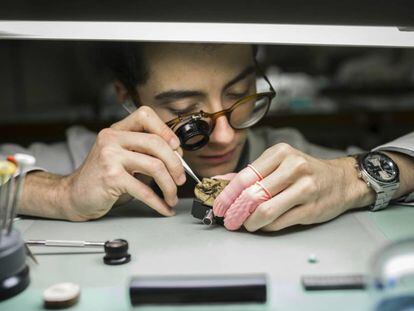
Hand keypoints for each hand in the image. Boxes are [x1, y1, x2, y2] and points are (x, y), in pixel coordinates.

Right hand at [60, 106, 185, 220]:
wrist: (74, 194)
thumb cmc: (102, 176)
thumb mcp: (122, 156)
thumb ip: (145, 151)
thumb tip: (177, 155)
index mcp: (117, 131)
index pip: (145, 115)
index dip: (165, 130)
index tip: (176, 147)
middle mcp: (112, 139)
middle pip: (156, 143)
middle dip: (176, 164)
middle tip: (181, 179)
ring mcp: (110, 157)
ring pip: (155, 166)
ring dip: (170, 186)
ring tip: (172, 196)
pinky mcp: (111, 178)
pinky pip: (144, 190)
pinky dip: (159, 202)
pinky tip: (164, 208)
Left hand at [214, 143, 372, 231]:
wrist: (341, 181)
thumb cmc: (305, 172)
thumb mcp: (278, 163)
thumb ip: (250, 173)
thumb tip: (219, 182)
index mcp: (280, 153)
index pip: (245, 176)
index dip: (227, 194)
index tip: (219, 206)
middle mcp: (293, 168)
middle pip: (253, 194)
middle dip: (236, 211)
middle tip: (229, 220)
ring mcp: (305, 188)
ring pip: (265, 211)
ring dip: (249, 222)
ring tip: (245, 224)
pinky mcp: (311, 209)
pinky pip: (279, 222)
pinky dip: (266, 226)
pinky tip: (263, 224)